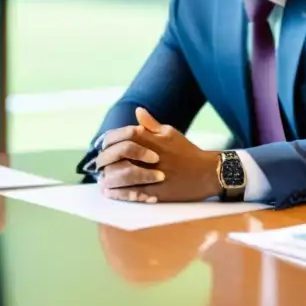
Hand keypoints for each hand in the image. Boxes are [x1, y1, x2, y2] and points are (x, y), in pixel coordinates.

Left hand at [98, 108, 219, 202]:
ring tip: (103, 182)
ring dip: (110, 180)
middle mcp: (153, 156)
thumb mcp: (171, 133)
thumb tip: (137, 111)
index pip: (126, 136)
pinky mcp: (158, 191)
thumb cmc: (188, 152)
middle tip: (99, 167)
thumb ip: (152, 125)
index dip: (112, 142)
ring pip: (125, 177)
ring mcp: (155, 174)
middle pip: (121, 157)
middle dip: (108, 162)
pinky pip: (134, 193)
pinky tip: (112, 193)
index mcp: (155, 140)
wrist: (207, 172)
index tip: (104, 148)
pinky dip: (120, 194)